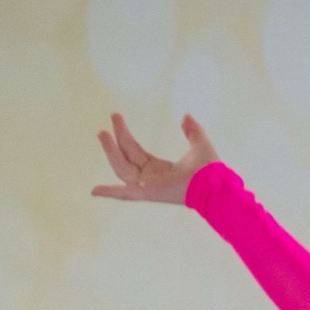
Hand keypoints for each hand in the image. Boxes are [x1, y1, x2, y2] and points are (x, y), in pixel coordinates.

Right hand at [92, 112, 218, 202]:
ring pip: (122, 169)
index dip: (124, 135)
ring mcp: (149, 187)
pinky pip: (126, 193)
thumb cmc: (210, 169)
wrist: (215, 182)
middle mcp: (151, 179)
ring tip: (102, 133)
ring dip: (111, 151)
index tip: (116, 117)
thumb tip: (185, 116)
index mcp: (160, 170)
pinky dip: (110, 192)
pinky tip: (94, 190)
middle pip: (126, 157)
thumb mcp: (199, 143)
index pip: (135, 152)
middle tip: (112, 117)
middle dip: (117, 138)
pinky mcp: (149, 193)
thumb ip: (192, 130)